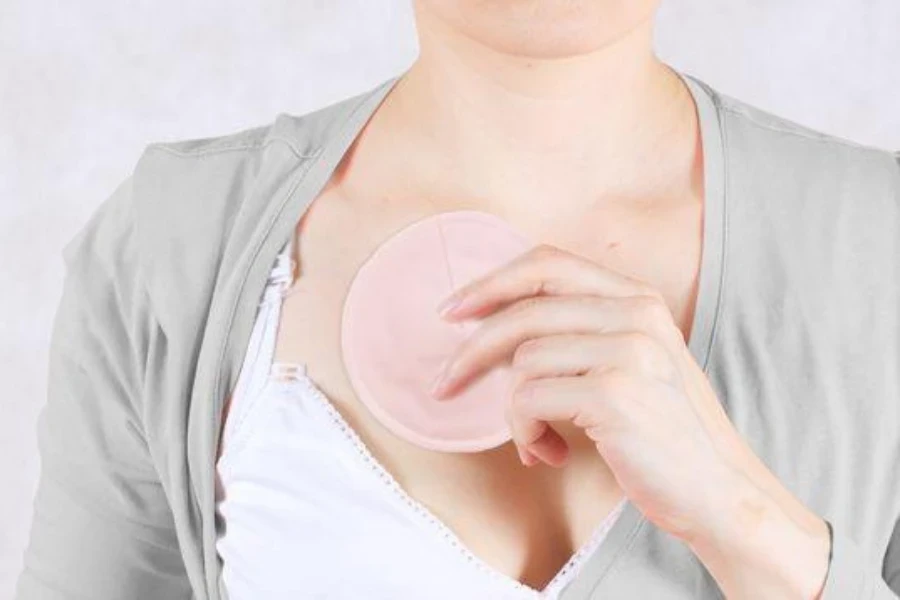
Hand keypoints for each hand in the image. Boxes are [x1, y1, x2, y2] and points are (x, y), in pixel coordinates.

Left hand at [431, 244, 830, 597]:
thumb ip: (578, 334)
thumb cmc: (662, 432)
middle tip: (445, 382)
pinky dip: (524, 433)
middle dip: (472, 349)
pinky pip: (527, 399)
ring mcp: (627, 351)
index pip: (548, 263)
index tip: (453, 311)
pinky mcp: (614, 393)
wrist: (719, 490)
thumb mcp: (631, 363)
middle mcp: (635, 314)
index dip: (492, 282)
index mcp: (637, 299)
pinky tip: (549, 454)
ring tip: (537, 439)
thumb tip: (491, 330)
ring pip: (521, 362)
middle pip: (524, 310)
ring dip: (514, 412)